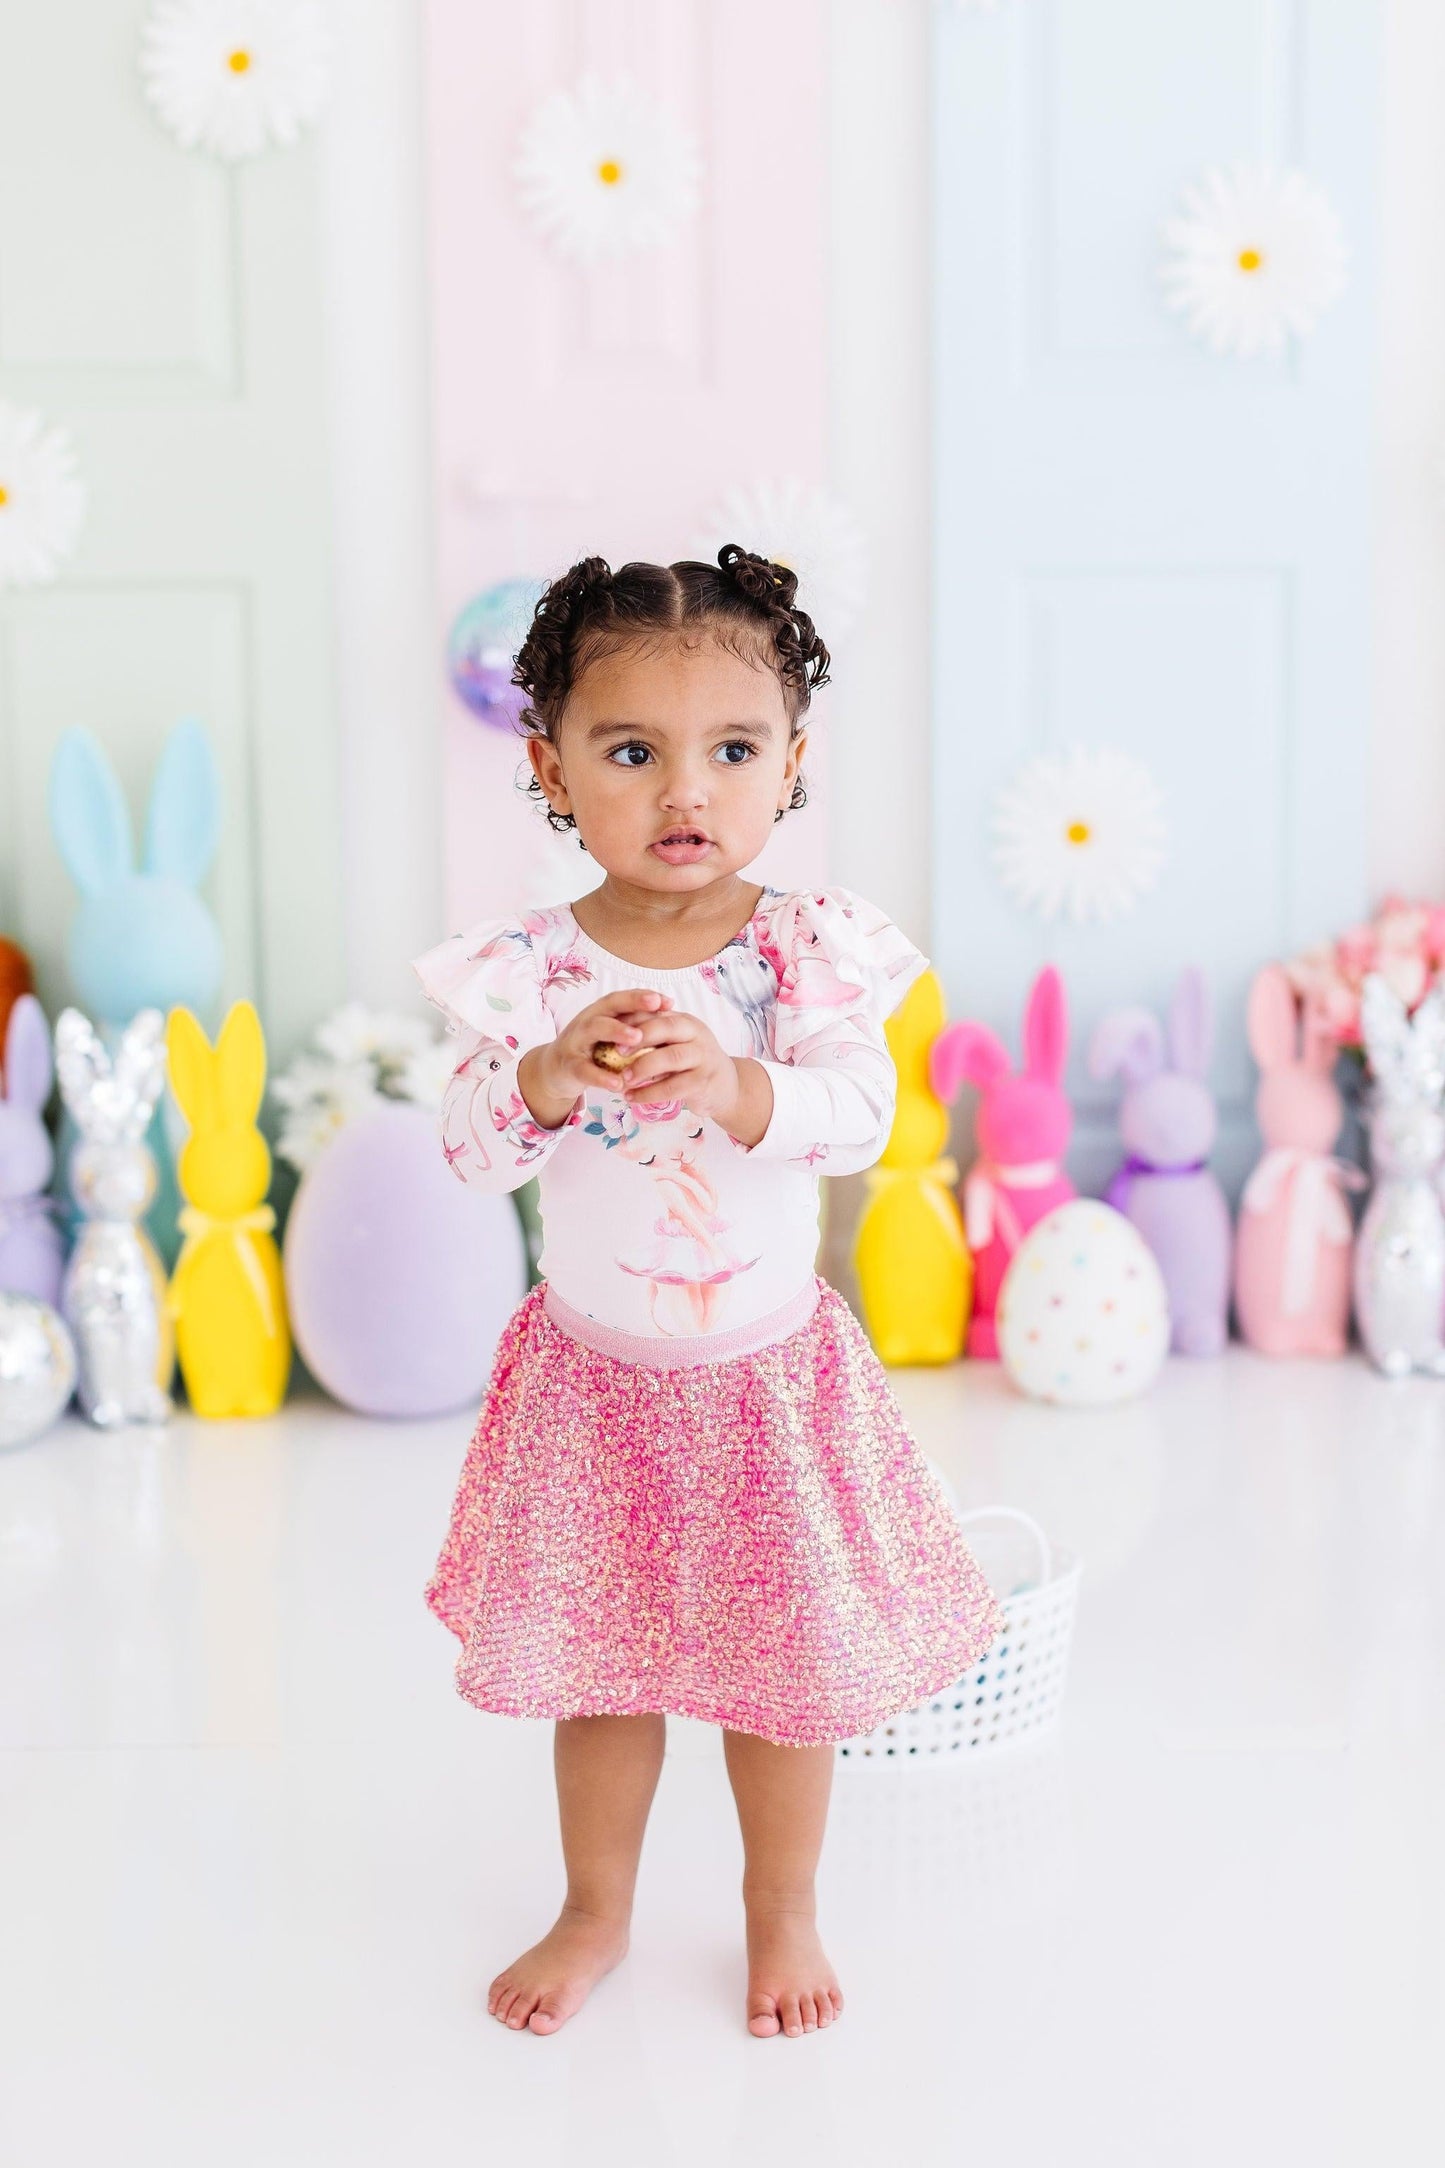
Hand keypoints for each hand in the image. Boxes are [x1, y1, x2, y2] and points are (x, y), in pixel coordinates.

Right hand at [517, 988, 670, 1129]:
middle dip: (633, 1004)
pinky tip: (618, 1083)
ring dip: (617, 1031)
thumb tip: (669, 1019)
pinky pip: (585, 1069)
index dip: (644, 996)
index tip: (669, 1000)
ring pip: (595, 1029)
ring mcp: (576, 1041)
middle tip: (656, 1008)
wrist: (555, 1070)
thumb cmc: (592, 1050)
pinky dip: (601, 1076)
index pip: (623, 998)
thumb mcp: (611, 1035)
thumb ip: (633, 1026)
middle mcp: (588, 1020)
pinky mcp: (569, 1065)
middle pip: (610, 1006)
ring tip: (638, 1038)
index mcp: (601, 1012)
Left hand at [614, 1006, 773, 1144]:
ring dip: (643, 1068)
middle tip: (616, 1050)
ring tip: (623, 1079)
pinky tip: (632, 1097)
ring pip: (671, 1057)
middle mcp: (697, 1035)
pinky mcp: (704, 1082)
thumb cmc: (692, 1063)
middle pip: (667, 1027)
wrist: (727, 1086)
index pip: (658, 1012)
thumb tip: (613, 1034)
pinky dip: (649, 1093)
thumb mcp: (677, 1044)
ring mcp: (703, 1058)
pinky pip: (674, 1087)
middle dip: (639, 1037)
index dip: (634, 1017)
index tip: (610, 1027)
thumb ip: (654, 1038)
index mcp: (686, 1021)